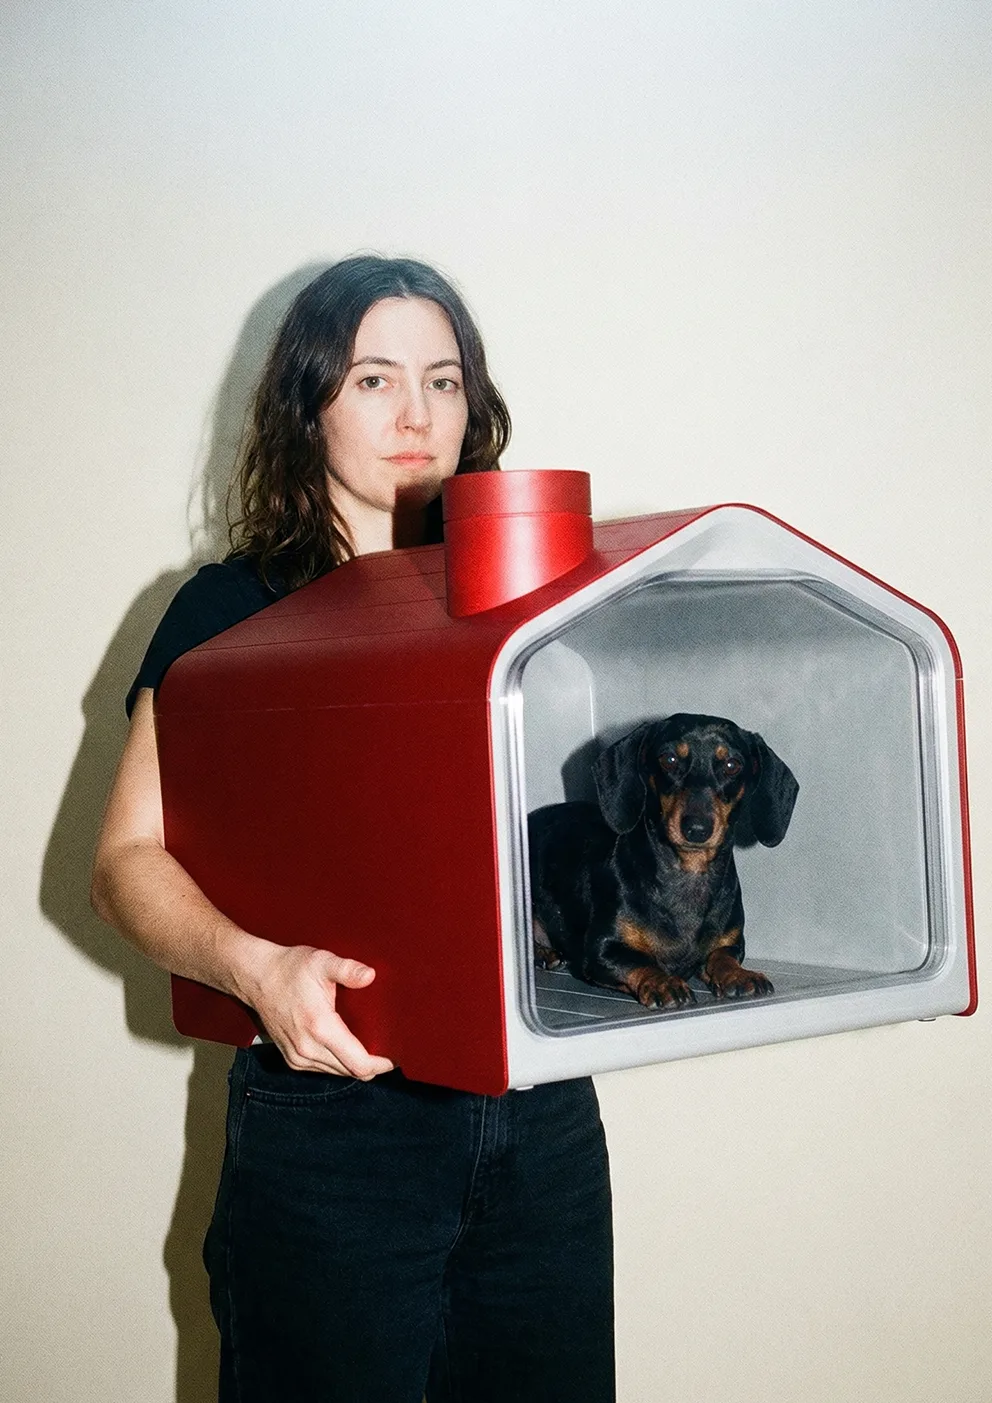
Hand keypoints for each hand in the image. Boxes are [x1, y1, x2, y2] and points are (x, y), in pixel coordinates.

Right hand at [243, 943, 395, 1078]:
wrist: (256, 976)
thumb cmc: (289, 968)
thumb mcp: (321, 962)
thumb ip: (347, 969)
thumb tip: (370, 975)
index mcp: (320, 1028)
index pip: (358, 1064)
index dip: (380, 1065)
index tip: (393, 1056)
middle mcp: (308, 1048)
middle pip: (350, 1072)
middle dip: (371, 1065)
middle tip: (386, 1051)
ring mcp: (298, 1057)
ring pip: (337, 1072)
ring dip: (354, 1065)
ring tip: (370, 1049)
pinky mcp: (291, 1058)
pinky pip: (322, 1069)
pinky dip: (337, 1063)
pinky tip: (346, 1049)